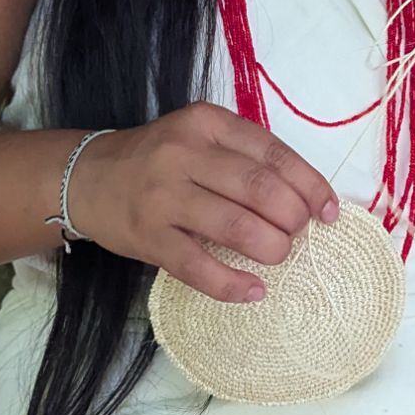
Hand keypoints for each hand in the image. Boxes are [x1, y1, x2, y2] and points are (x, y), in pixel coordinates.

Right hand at [64, 104, 339, 300]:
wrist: (86, 178)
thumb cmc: (158, 160)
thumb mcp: (201, 138)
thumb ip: (245, 157)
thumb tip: (308, 199)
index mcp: (206, 123)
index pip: (273, 153)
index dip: (309, 185)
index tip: (328, 212)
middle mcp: (183, 154)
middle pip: (259, 188)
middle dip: (292, 218)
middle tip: (297, 234)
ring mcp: (162, 196)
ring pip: (235, 226)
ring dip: (270, 247)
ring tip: (278, 255)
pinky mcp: (147, 236)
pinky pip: (198, 266)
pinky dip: (232, 283)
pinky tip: (253, 291)